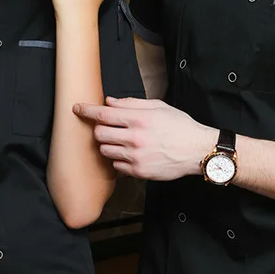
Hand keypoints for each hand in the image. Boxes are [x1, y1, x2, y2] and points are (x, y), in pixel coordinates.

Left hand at [73, 97, 216, 179]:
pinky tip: (130, 153)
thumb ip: (131, 103)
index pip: (103, 114)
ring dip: (107, 144)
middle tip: (108, 127)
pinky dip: (118, 159)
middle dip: (99, 129)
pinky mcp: (138, 171)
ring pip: (105, 151)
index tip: (77, 108)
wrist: (197, 151)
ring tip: (121, 141)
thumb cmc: (179, 126)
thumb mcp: (158, 107)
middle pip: (99, 134)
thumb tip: (109, 101)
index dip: (87, 110)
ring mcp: (135, 157)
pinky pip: (116, 165)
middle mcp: (135, 138)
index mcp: (139, 119)